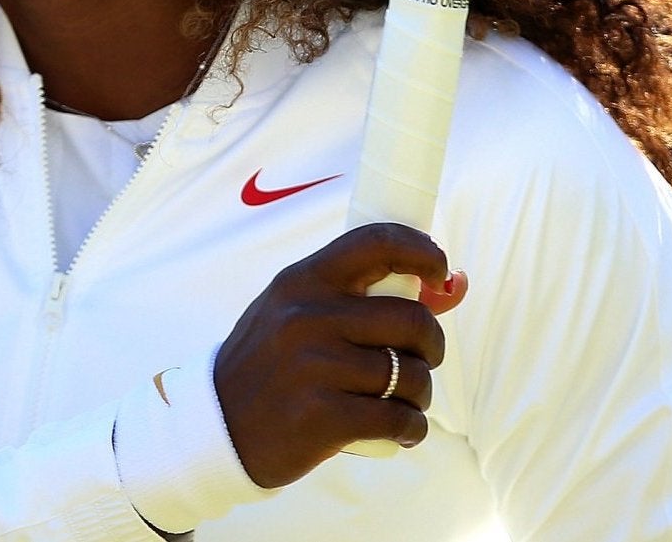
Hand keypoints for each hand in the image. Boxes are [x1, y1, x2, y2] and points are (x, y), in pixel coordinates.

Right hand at [211, 223, 470, 487]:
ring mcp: (315, 366)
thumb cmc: (271, 364)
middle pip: (410, 318)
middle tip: (423, 360)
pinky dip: (412, 427)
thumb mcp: (300, 313)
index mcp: (304, 280)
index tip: (440, 271)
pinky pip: (396, 418)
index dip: (422, 250)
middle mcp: (309, 315)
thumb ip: (365, 299)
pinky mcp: (322, 417)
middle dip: (432, 344)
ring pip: (409, 374)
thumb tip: (455, 285)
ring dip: (421, 393)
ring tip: (406, 401)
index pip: (377, 243)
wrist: (216, 425)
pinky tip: (404, 430)